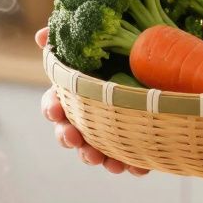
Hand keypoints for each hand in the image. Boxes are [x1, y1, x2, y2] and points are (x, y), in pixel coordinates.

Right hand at [35, 28, 148, 176]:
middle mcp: (87, 118)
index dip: (51, 109)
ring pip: (96, 152)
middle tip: (76, 139)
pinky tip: (138, 166)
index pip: (53, 105)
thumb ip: (67, 38)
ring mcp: (108, 134)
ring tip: (108, 162)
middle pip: (69, 134)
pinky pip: (130, 159)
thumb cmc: (119, 51)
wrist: (162, 65)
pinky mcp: (133, 144)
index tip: (56, 110)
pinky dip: (132, 165)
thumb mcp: (96, 40)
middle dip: (69, 138)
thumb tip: (41, 36)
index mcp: (74, 95)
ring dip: (97, 158)